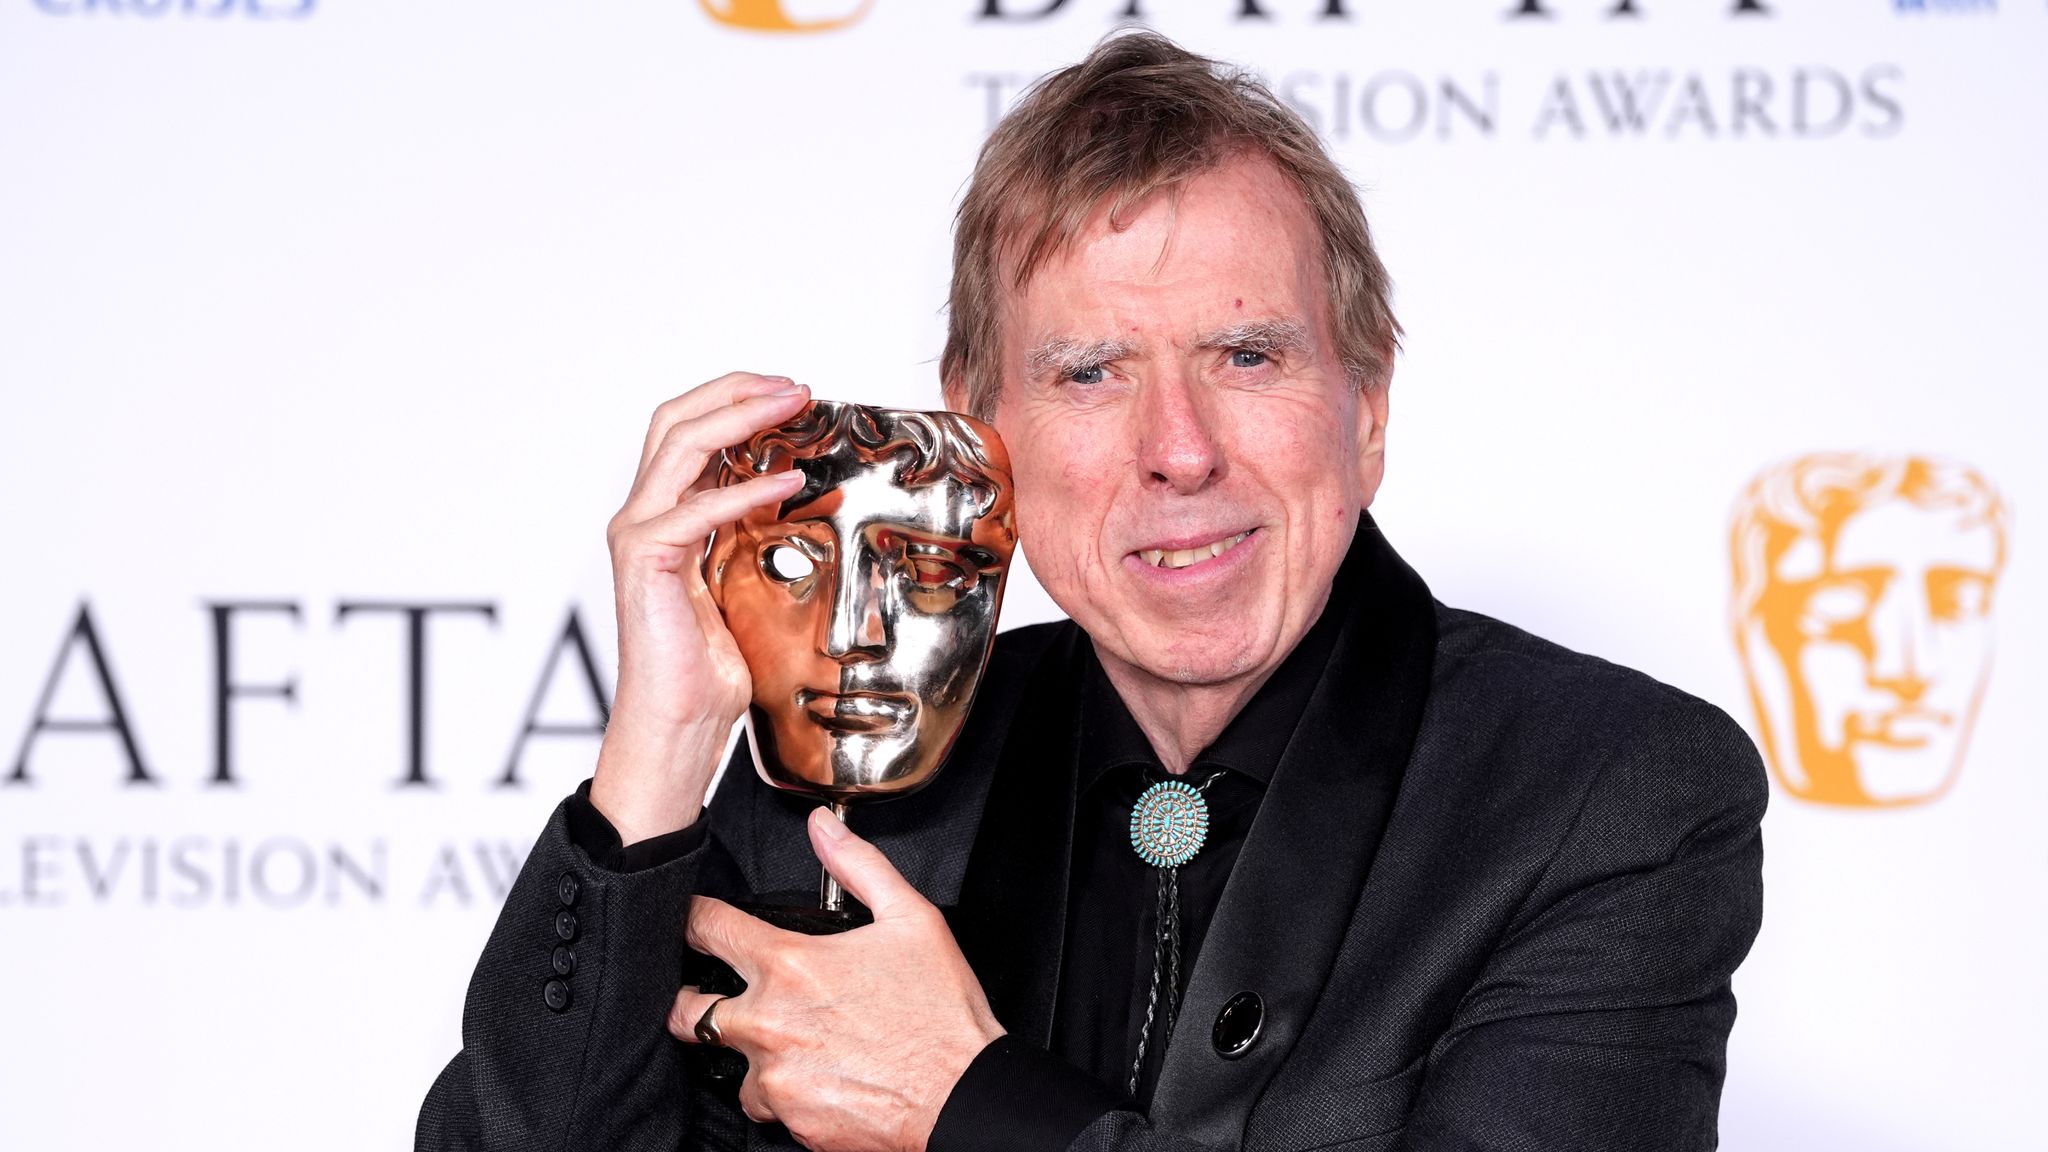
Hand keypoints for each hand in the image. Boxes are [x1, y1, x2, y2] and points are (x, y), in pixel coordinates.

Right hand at [591, 373, 811, 843]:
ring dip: (741, 417)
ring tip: (793, 407)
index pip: (686, 428)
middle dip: (738, 391)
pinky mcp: (645, 562)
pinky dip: (745, 489)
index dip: (734, 398)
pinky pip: (695, 509)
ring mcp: (637, 535)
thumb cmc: (710, 664)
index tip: (790, 391)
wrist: (681, 722)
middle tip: (796, 386)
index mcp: (662, 513)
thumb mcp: (741, 578)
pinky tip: (788, 481)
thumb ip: (749, 530)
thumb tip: (793, 488)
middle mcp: (641, 514)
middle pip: (676, 419)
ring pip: (679, 445)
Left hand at [673, 808, 1005, 1151]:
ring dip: (750, 1055)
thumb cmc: (941, 1014)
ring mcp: (775, 1077)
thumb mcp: (912, 919)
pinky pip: (764, 1105)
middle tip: (710, 997)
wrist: (963, 1096)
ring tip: (789, 1045)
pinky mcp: (789, 1120)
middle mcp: (769, 1022)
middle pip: (685, 1010)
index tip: (689, 921)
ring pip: (730, 1064)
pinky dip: (782, 1093)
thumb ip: (858, 866)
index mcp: (790, 965)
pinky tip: (817, 1077)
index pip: (707, 929)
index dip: (691, 919)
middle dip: (692, 1000)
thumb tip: (824, 827)